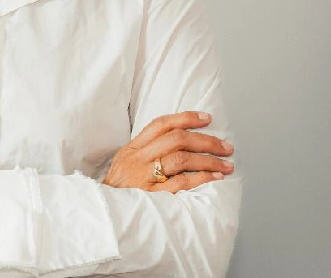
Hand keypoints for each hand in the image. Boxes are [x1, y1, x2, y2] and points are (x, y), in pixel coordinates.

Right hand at [101, 111, 234, 192]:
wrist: (103, 212)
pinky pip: (179, 184)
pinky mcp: (150, 196)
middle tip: (226, 147)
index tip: (208, 118)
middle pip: (176, 140)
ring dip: (208, 161)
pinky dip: (200, 179)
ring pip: (180, 159)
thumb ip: (148, 150)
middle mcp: (138, 159)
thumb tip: (180, 138)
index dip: (186, 118)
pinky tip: (214, 178)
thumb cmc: (119, 188)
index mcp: (133, 148)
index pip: (161, 124)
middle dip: (206, 141)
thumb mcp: (127, 162)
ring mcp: (144, 177)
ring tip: (226, 165)